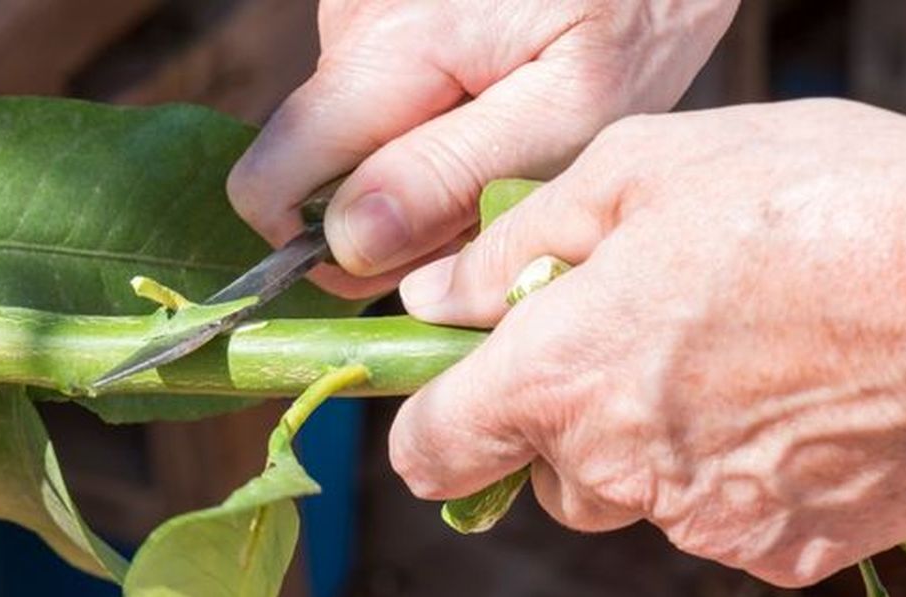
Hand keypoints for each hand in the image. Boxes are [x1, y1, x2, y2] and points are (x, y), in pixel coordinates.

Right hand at [228, 0, 738, 298]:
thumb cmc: (634, 14)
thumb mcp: (570, 111)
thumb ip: (454, 176)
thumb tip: (348, 242)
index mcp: (387, 50)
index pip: (271, 181)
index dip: (318, 247)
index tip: (404, 262)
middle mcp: (350, 27)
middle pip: (312, 172)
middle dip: (388, 217)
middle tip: (481, 209)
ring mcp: (363, 19)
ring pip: (352, 147)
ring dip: (421, 178)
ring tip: (510, 146)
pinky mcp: (385, 21)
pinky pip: (381, 113)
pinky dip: (434, 137)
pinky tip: (498, 114)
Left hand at [390, 99, 905, 586]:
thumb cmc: (815, 205)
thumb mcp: (639, 170)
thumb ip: (513, 244)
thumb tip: (437, 297)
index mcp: (560, 377)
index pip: (434, 452)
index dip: (435, 422)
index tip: (460, 391)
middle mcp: (618, 470)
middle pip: (546, 473)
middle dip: (571, 417)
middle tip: (641, 336)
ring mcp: (702, 522)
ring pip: (637, 496)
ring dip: (657, 440)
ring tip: (736, 352)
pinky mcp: (783, 549)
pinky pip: (723, 517)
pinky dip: (737, 469)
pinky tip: (793, 397)